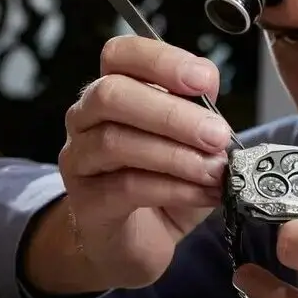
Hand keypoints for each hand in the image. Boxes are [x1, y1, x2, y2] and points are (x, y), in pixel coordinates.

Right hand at [58, 35, 233, 287]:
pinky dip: (173, 188)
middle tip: (217, 134)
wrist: (135, 243)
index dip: (161, 60)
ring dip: (176, 155)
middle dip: (171, 112)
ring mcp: (79, 160)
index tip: (204, 80)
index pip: (120, 54)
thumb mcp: (190, 143)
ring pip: (116, 141)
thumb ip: (200, 116)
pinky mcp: (86, 203)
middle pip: (112, 94)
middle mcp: (86, 118)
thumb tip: (214, 102)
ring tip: (215, 169)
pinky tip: (204, 193)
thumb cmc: (163, 184)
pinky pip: (126, 187)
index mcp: (113, 90)